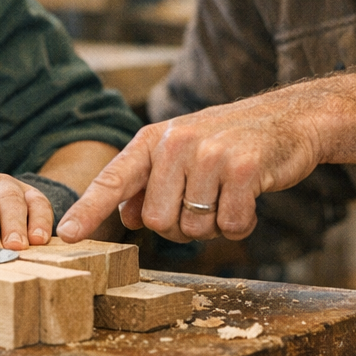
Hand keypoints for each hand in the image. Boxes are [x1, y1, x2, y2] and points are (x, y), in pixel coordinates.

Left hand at [57, 90, 319, 243]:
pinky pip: (230, 226)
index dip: (88, 210)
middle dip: (179, 226)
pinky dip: (242, 225)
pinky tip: (249, 199)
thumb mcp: (181, 151)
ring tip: (228, 194)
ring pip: (193, 229)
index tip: (65, 236)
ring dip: (214, 225)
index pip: (112, 179)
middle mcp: (175, 143)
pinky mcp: (244, 169)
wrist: (290, 119)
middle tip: (204, 202)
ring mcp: (210, 155)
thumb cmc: (230, 140)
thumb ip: (148, 182)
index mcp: (153, 139)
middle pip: (155, 221)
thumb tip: (123, 217)